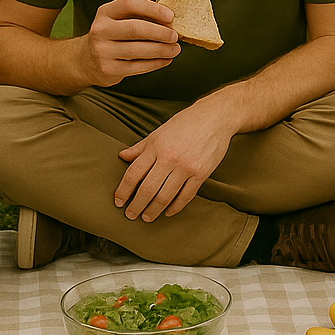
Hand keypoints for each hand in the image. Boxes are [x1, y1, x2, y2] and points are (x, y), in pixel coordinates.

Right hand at [75, 0, 180, 87]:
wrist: (85, 60)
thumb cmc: (111, 36)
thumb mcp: (117, 20)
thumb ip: (139, 17)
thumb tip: (170, 22)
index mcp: (105, 12)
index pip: (129, 4)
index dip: (152, 8)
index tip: (171, 16)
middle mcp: (100, 30)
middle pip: (136, 28)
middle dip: (160, 32)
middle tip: (175, 36)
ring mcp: (102, 51)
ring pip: (139, 50)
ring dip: (162, 50)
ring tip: (175, 49)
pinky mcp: (108, 69)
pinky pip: (138, 66)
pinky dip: (156, 63)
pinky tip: (166, 59)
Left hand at [114, 102, 236, 221]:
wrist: (215, 117)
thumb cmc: (185, 123)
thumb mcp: (159, 132)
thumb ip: (141, 147)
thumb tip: (122, 156)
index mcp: (156, 146)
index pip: (134, 173)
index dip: (123, 190)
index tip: (118, 201)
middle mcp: (169, 157)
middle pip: (147, 189)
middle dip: (136, 205)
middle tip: (130, 215)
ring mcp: (186, 167)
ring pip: (165, 196)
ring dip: (153, 210)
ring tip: (147, 217)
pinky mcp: (201, 173)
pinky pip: (185, 196)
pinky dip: (175, 207)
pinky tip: (167, 212)